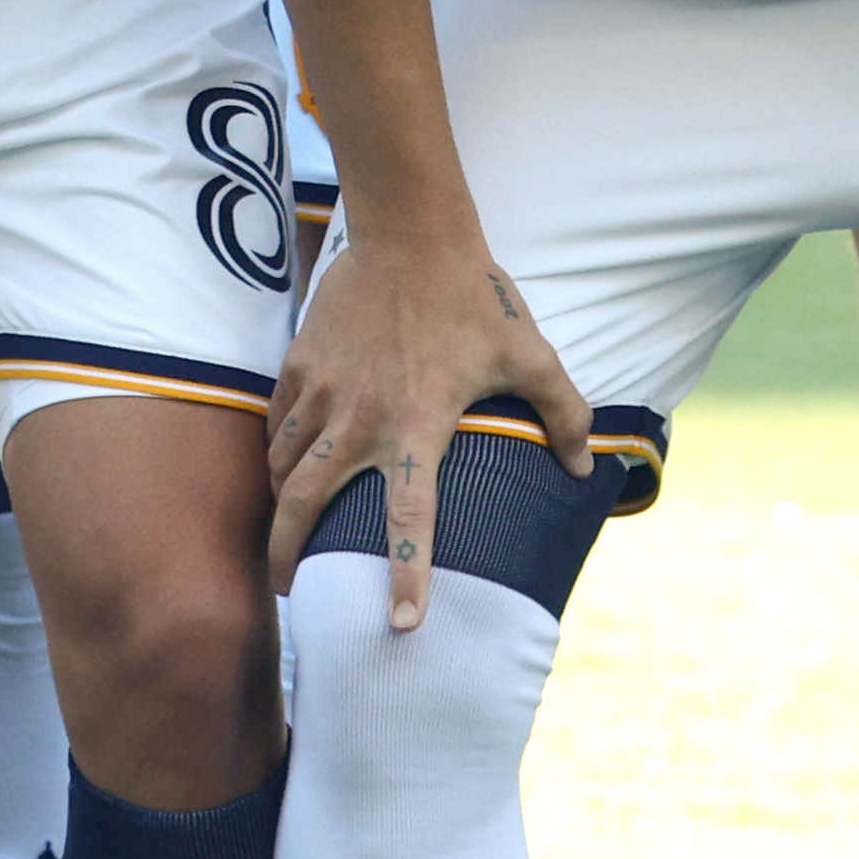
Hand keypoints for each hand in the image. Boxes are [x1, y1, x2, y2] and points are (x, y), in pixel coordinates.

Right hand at [258, 196, 595, 620]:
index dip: (407, 577)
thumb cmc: (474, 297)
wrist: (410, 231)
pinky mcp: (298, 365)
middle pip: (303, 506)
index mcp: (418, 426)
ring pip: (283, 466)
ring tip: (285, 531)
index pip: (409, 521)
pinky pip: (277, 424)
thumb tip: (582, 467)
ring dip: (281, 505)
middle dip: (287, 556)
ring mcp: (321, 392)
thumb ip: (565, 414)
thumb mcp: (532, 355)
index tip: (401, 626)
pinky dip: (277, 453)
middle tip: (289, 590)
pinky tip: (284, 466)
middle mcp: (360, 419)